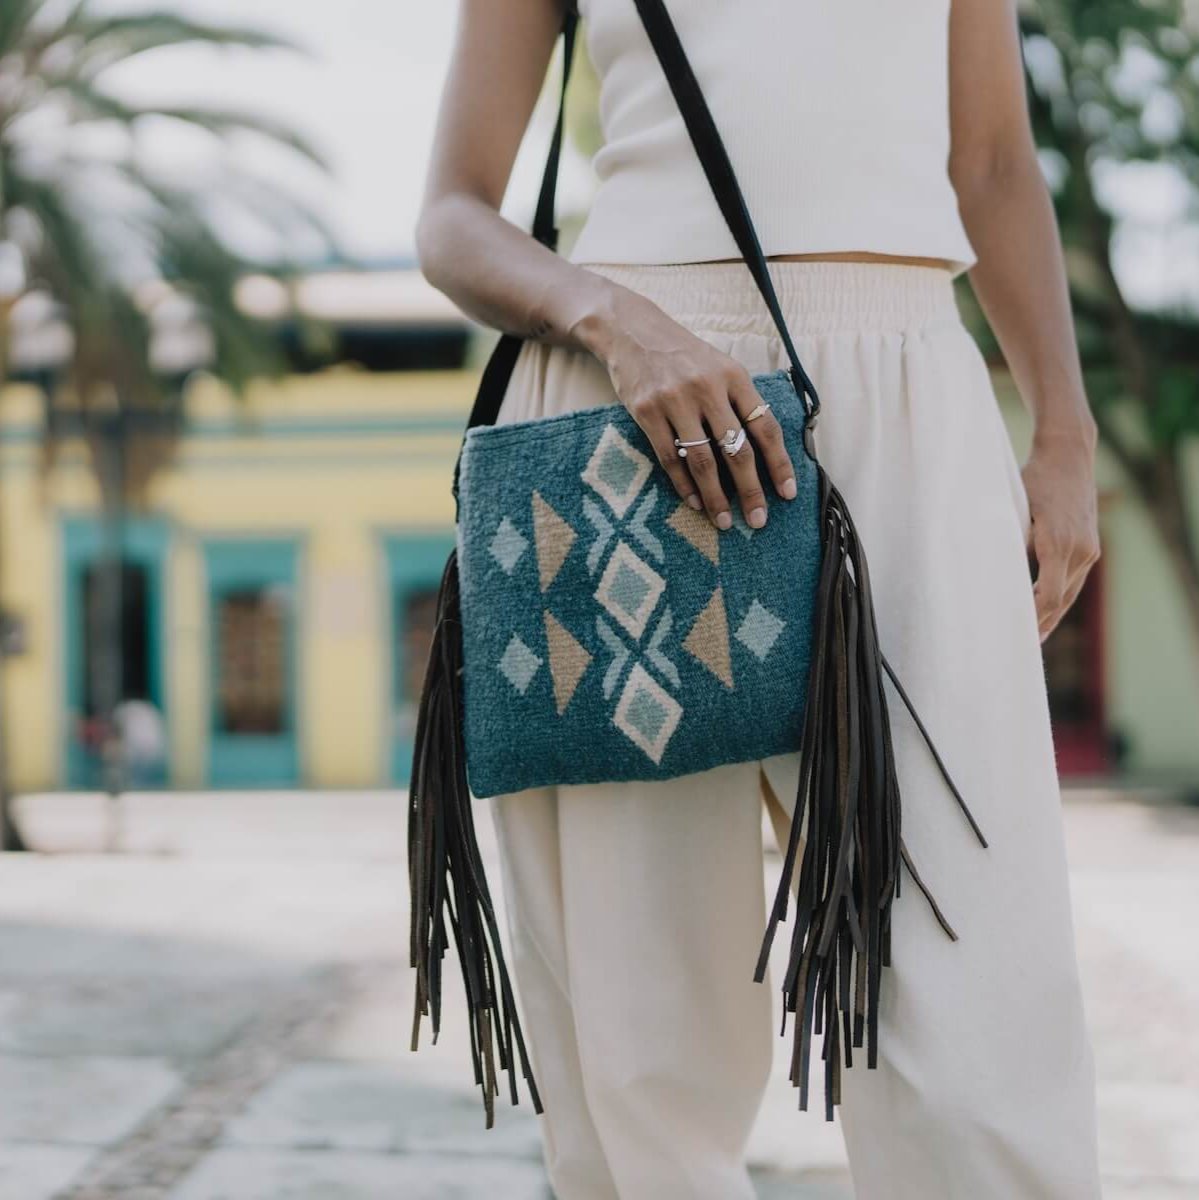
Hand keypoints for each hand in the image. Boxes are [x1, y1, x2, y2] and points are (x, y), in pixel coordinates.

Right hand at [578, 286, 798, 529]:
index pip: (765, 427)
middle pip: (737, 450)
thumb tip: (764, 450)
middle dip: (751, 490)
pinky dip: (684, 485)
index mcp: (734, 377)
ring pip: (703, 461)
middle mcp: (707, 388)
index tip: (787, 493)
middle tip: (758, 520)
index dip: (779, 464)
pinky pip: (670, 458)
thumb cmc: (683, 355)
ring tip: (724, 520)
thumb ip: (740, 401)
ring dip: (716, 496)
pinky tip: (695, 502)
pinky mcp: (647, 412)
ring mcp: (675, 401)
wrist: (632, 332)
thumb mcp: (720, 366)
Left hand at [1021, 431, 1100, 642]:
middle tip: (1020, 649)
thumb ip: (1010, 542)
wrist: (1067, 454)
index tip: (1016, 634)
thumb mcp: (1014, 508)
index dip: (1032, 619)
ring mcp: (1089, 549)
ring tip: (1032, 636)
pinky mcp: (1090, 545)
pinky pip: (1073, 580)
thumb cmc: (1033, 478)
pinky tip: (1043, 609)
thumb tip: (995, 574)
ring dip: (1050, 615)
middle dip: (1041, 625)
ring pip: (1069, 594)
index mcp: (1058, 544)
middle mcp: (1080, 550)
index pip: (1048, 597)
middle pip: (1060, 602)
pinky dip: (1059, 596)